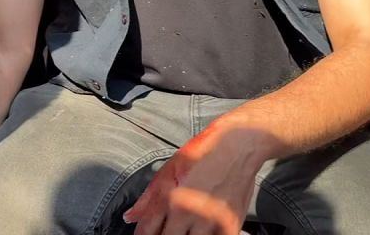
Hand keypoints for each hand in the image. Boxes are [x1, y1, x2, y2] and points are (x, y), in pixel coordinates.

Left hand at [124, 122, 263, 234]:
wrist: (239, 144)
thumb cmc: (203, 152)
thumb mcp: (169, 169)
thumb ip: (148, 197)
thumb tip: (130, 217)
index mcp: (169, 198)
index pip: (146, 231)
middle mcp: (188, 212)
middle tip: (169, 228)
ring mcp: (211, 220)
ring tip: (187, 228)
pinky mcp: (231, 224)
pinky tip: (203, 230)